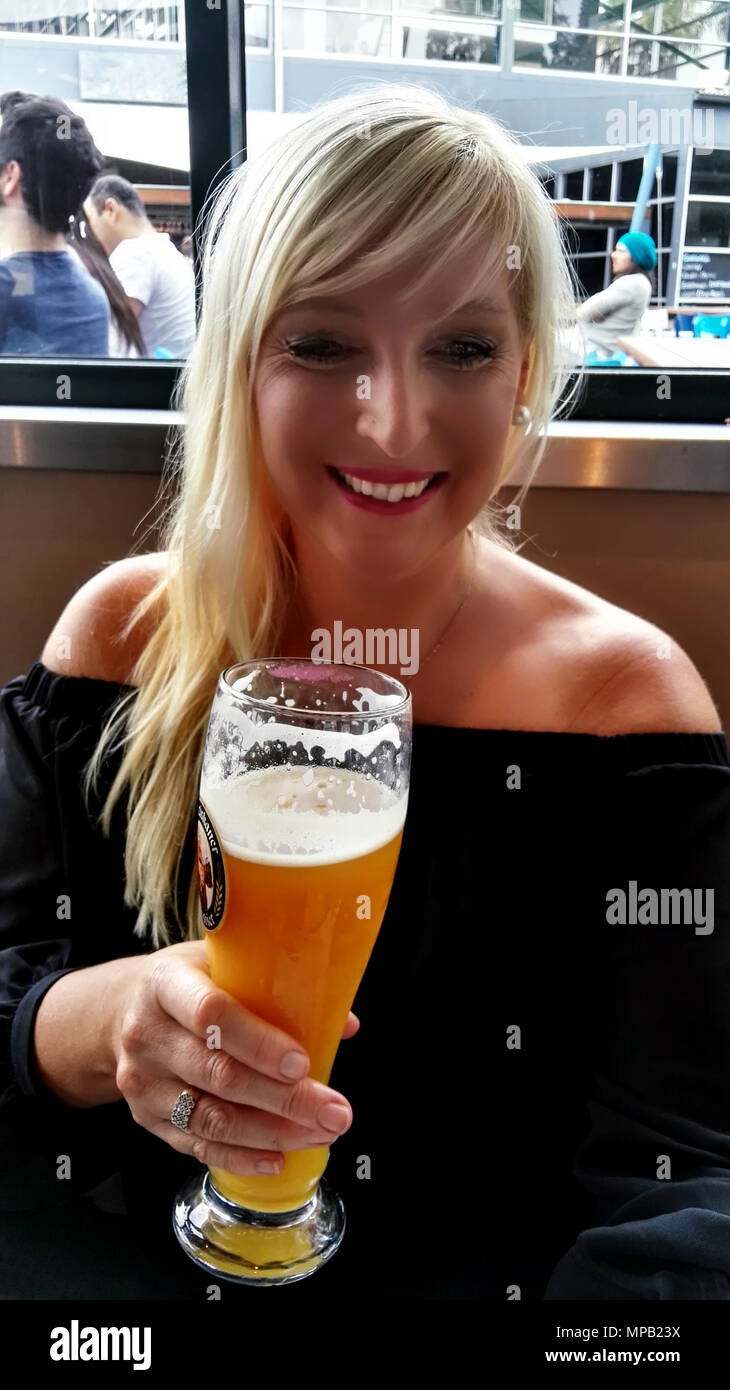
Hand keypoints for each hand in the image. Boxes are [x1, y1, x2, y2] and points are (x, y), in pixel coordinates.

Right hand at [112, 941, 355, 1176]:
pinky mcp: (146, 1118)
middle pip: (218, 1073)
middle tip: (332, 1111)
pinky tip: (278, 1158)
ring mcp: (143, 1081)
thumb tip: (342, 1024)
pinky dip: (240, 1157)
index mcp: (165, 984)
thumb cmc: (187, 984)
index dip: (258, 1042)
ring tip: (318, 1134)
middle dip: (283, 1098)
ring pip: (210, 1117)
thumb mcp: (221, 964)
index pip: (210, 1014)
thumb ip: (277, 986)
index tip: (302, 1062)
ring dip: (271, 1132)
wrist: (121, 1012)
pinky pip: (196, 1145)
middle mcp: (147, 1034)